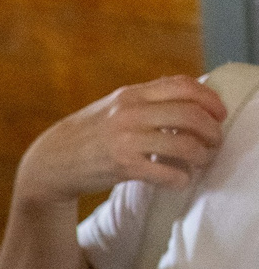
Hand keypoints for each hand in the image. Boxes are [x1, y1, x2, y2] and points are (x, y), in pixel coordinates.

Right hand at [13, 75, 227, 209]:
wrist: (50, 163)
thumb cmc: (86, 135)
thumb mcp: (112, 106)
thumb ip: (146, 99)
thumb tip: (188, 95)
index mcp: (131, 94)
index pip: (185, 87)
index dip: (210, 100)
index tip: (218, 115)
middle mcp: (129, 113)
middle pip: (191, 115)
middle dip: (212, 131)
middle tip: (215, 143)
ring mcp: (125, 140)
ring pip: (184, 144)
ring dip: (201, 156)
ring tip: (202, 162)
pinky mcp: (121, 167)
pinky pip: (165, 173)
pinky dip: (181, 178)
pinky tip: (181, 181)